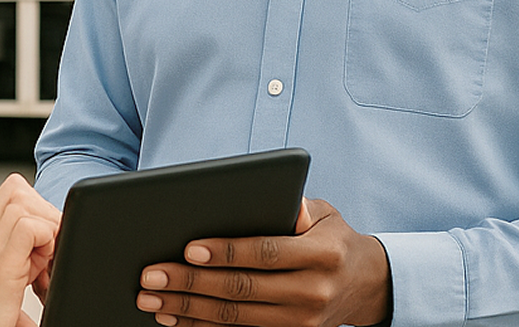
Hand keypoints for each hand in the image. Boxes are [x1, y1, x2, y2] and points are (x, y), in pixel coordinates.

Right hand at [0, 172, 61, 326]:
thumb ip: (11, 245)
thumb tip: (47, 230)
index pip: (10, 191)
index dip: (35, 206)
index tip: (43, 234)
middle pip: (18, 190)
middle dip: (43, 213)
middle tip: (45, 248)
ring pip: (25, 204)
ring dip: (45, 228)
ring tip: (40, 260)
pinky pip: (30, 227)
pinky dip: (45, 239)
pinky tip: (39, 265)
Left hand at [135, 198, 390, 326]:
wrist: (366, 285)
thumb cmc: (333, 239)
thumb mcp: (327, 214)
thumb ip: (301, 207)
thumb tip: (283, 202)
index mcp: (321, 256)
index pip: (265, 253)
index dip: (226, 252)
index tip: (188, 248)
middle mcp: (312, 293)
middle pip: (242, 290)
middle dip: (191, 283)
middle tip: (152, 276)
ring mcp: (300, 323)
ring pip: (235, 317)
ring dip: (188, 309)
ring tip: (153, 300)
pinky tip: (175, 318)